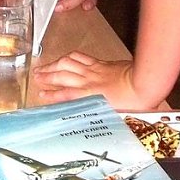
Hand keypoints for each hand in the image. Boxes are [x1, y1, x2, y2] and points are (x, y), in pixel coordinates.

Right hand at [33, 51, 153, 108]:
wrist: (144, 82)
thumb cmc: (133, 101)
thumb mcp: (115, 115)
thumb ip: (102, 116)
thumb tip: (96, 123)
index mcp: (91, 95)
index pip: (66, 94)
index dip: (52, 94)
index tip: (41, 94)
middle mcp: (88, 81)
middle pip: (62, 76)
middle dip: (47, 76)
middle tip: (36, 77)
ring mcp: (93, 70)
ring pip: (68, 64)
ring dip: (54, 65)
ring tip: (44, 67)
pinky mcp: (100, 63)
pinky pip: (80, 57)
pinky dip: (70, 57)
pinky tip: (65, 58)